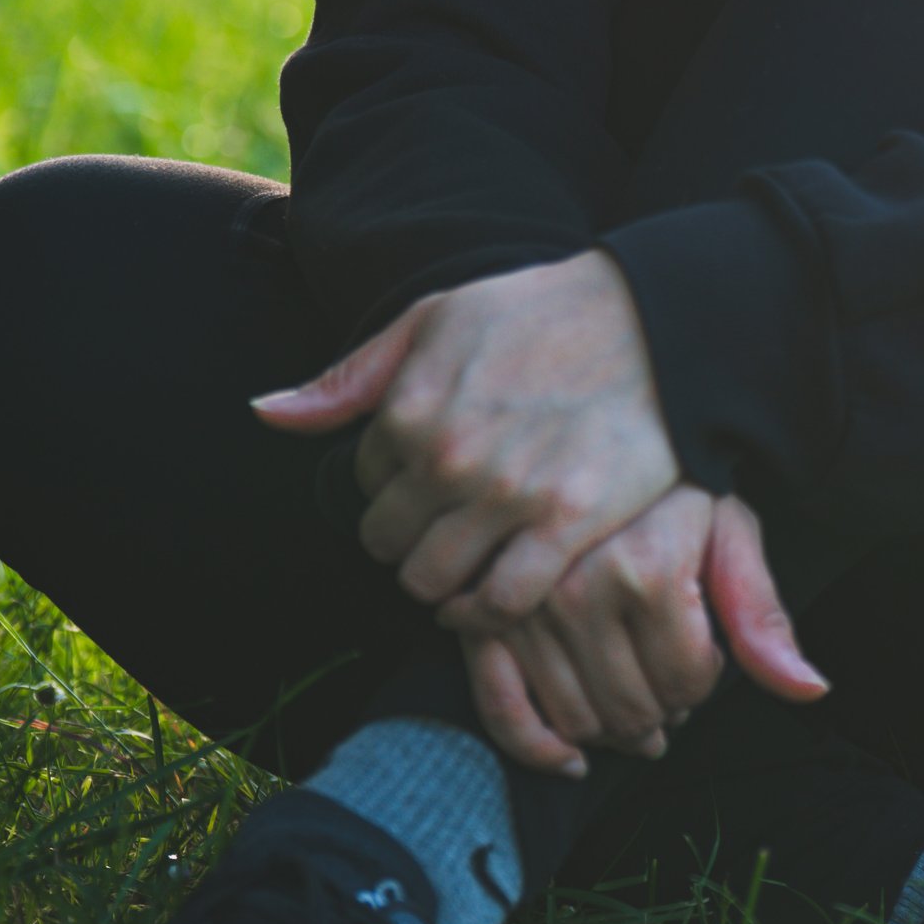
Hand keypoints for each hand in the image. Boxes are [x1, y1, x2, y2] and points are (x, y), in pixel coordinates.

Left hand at [251, 251, 678, 626]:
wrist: (656, 322)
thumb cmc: (543, 314)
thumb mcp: (437, 320)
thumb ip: (351, 376)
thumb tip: (266, 413)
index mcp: (410, 407)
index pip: (366, 486)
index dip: (396, 486)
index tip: (432, 480)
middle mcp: (448, 456)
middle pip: (389, 547)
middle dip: (410, 541)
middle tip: (448, 530)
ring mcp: (507, 495)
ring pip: (433, 583)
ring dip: (443, 582)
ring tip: (470, 562)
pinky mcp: (565, 525)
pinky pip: (500, 603)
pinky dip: (488, 610)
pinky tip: (498, 591)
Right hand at [461, 489, 827, 777]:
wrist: (596, 421)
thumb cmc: (669, 480)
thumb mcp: (729, 529)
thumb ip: (761, 614)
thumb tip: (811, 691)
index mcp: (647, 568)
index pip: (686, 681)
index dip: (704, 681)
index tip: (703, 652)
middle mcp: (578, 589)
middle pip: (631, 708)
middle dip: (661, 710)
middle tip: (668, 684)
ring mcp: (522, 603)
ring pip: (575, 716)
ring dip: (608, 728)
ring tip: (630, 697)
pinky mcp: (479, 609)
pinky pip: (500, 703)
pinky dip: (534, 744)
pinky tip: (569, 756)